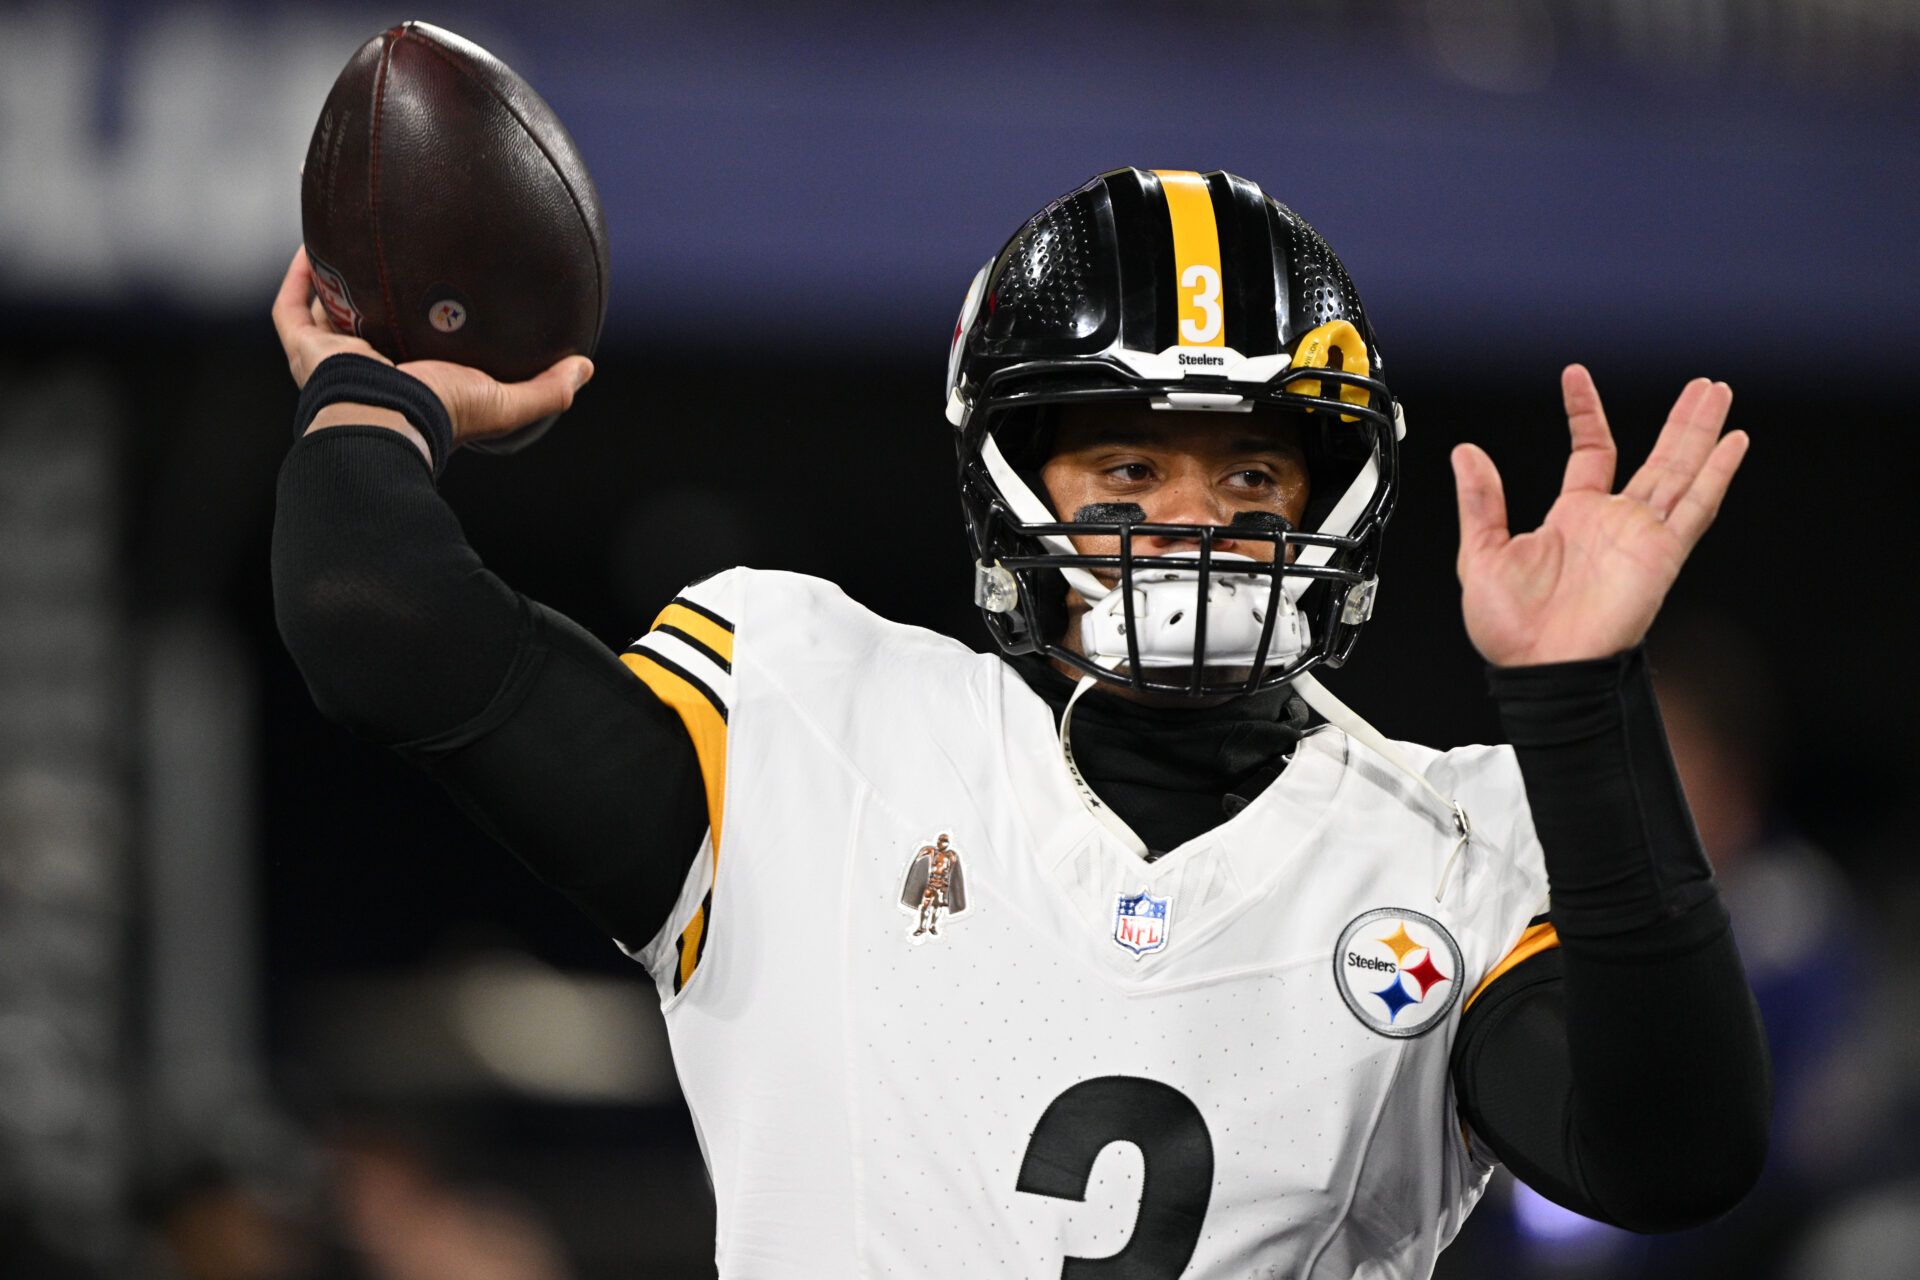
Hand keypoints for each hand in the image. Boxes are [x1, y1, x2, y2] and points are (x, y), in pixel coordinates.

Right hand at [270, 245, 591, 447]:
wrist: (389, 417)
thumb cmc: (440, 415)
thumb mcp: (505, 402)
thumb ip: (546, 389)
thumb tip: (584, 367)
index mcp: (409, 381)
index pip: (412, 345)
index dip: (421, 320)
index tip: (438, 288)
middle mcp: (368, 368)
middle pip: (366, 321)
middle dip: (372, 290)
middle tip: (387, 252)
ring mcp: (331, 359)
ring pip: (324, 309)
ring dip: (331, 274)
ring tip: (344, 234)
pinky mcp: (305, 348)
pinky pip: (292, 307)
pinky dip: (300, 276)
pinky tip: (314, 241)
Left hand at [1451, 364, 1748, 666]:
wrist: (1541, 669)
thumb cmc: (1513, 630)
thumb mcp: (1483, 553)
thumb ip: (1481, 501)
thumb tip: (1466, 454)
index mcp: (1573, 518)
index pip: (1591, 452)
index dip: (1585, 413)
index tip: (1575, 377)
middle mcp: (1613, 522)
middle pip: (1657, 458)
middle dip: (1679, 421)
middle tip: (1702, 385)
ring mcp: (1641, 536)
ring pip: (1681, 472)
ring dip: (1701, 433)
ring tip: (1718, 393)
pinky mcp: (1661, 556)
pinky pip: (1696, 509)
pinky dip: (1715, 476)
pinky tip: (1732, 443)